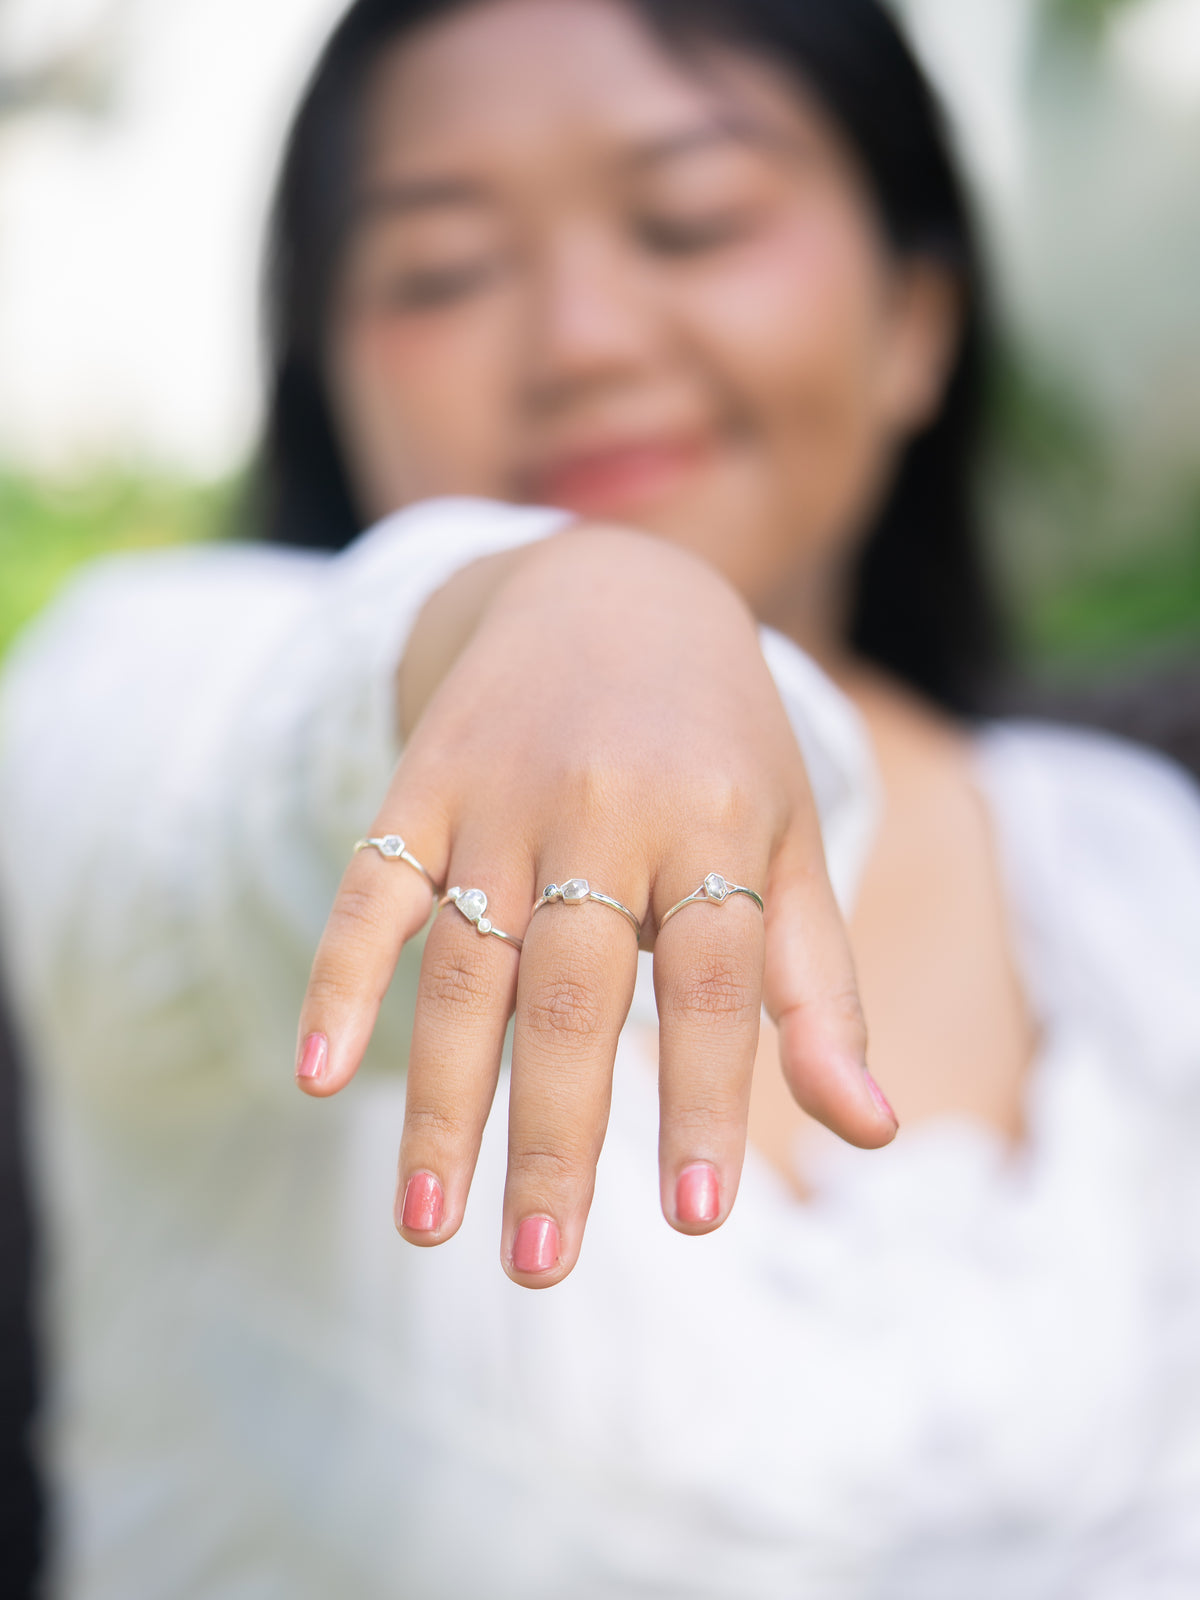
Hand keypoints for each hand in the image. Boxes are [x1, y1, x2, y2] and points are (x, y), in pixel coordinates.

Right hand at [295, 523, 895, 1286]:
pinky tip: (315, 1071)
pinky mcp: (422, 782)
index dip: (704, 1097)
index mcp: (719, 820)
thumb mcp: (790, 845)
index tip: (694, 1218)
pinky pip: (371, 887)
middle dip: (555, 1136)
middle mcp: (607, 804)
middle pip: (577, 993)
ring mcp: (501, 792)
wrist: (611, 589)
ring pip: (467, 965)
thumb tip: (870, 1132)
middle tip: (540, 1265)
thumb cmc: (722, 745)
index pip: (717, 982)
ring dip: (441, 1099)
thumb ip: (817, 990)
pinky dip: (339, 975)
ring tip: (428, 1223)